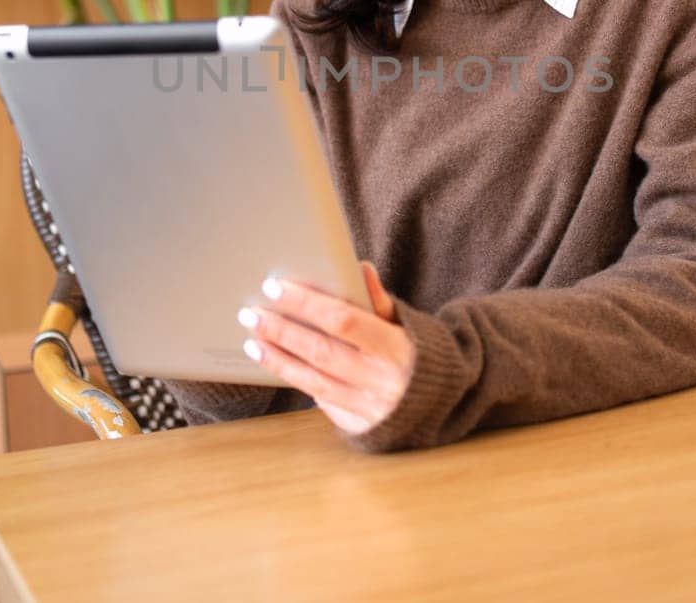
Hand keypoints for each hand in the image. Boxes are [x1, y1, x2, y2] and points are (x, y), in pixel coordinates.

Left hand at [239, 260, 415, 436]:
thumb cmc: (418, 354)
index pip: (343, 320)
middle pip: (320, 351)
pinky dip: (301, 382)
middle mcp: (382, 381)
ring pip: (313, 381)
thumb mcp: (406, 324)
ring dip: (278, 360)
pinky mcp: (360, 429)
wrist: (445, 405)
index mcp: (396, 348)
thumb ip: (378, 299)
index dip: (307, 304)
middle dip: (281, 331)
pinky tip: (280, 365)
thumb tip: (359, 267)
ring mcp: (370, 408)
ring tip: (253, 341)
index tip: (275, 288)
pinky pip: (323, 403)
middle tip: (251, 314)